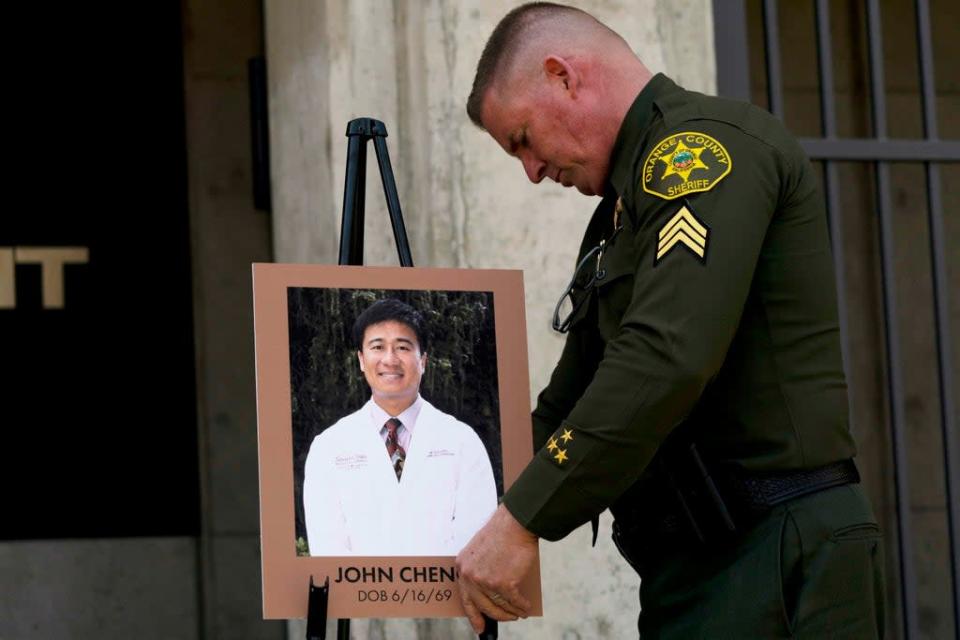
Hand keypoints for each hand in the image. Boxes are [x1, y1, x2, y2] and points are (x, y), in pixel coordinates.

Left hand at [456, 504, 538, 632]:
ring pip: (501, 606)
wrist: (515, 523)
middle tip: (507, 619)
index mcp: (463, 566)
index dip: (473, 615)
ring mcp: (486, 581)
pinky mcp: (503, 583)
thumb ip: (481, 570)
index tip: (479, 627)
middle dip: (497, 616)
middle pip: (484, 606)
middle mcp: (471, 576)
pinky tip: (526, 606)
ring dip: (512, 612)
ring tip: (519, 612)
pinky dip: (522, 606)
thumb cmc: (502, 533)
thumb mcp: (481, 551)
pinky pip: (515, 602)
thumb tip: (492, 593)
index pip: (466, 598)